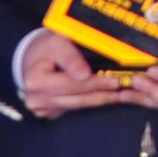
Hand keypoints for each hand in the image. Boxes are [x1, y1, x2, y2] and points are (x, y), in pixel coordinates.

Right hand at [18, 30, 137, 118]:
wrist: (30, 59)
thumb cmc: (46, 48)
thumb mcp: (57, 43)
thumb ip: (70, 58)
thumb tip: (84, 75)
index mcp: (36, 80)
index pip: (72, 84)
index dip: (95, 83)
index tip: (116, 80)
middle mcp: (37, 99)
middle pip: (77, 98)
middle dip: (103, 94)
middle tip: (127, 90)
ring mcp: (43, 109)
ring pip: (79, 106)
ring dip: (102, 100)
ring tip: (123, 95)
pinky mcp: (50, 113)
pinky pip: (75, 108)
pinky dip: (91, 102)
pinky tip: (107, 97)